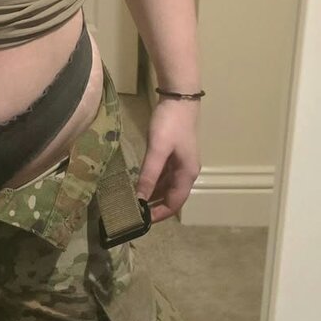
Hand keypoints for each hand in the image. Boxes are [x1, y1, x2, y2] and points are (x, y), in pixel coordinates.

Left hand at [135, 101, 201, 224]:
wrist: (179, 99)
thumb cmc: (170, 125)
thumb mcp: (158, 150)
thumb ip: (149, 174)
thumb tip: (140, 198)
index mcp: (187, 174)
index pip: (174, 203)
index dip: (159, 214)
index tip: (141, 221)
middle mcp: (186, 172)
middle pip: (171, 197)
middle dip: (154, 207)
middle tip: (133, 214)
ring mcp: (179, 163)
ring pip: (166, 186)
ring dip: (152, 195)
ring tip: (133, 202)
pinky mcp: (172, 155)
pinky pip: (162, 175)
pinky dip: (152, 182)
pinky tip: (139, 185)